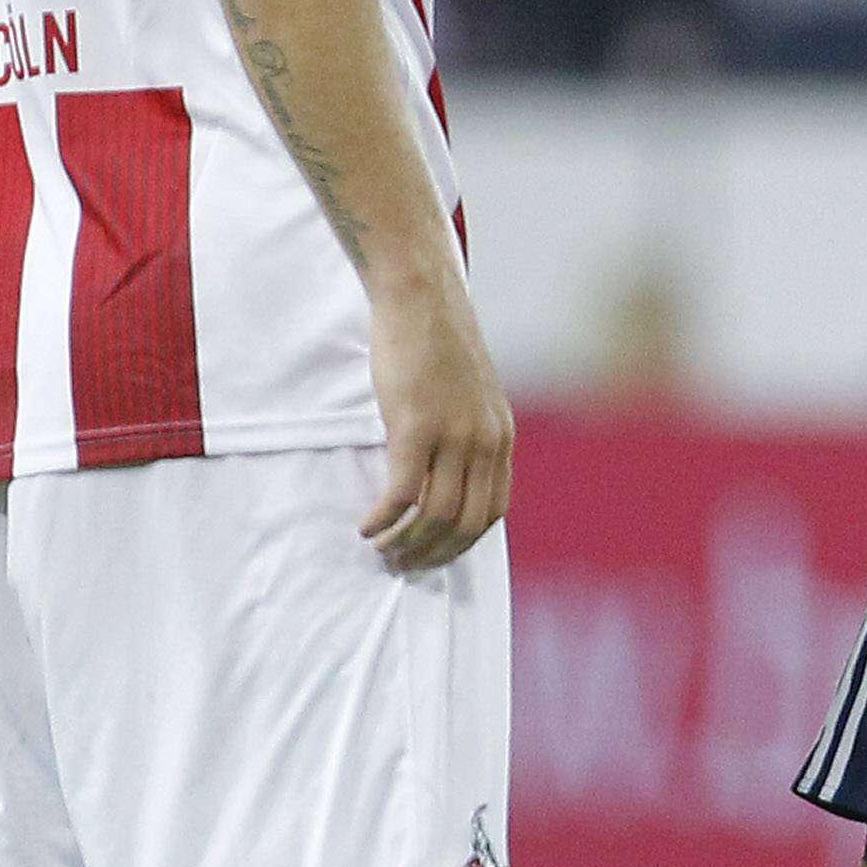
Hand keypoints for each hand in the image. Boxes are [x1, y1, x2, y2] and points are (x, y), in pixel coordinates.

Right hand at [363, 269, 513, 572]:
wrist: (424, 301)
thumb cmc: (439, 348)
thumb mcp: (470, 397)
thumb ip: (468, 435)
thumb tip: (449, 478)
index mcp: (501, 436)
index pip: (493, 511)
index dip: (461, 543)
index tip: (431, 555)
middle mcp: (485, 440)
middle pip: (466, 523)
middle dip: (432, 554)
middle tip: (399, 564)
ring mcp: (453, 435)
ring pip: (434, 516)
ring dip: (404, 544)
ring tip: (379, 548)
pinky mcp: (415, 427)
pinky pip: (402, 495)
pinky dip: (384, 522)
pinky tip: (366, 527)